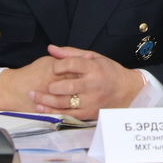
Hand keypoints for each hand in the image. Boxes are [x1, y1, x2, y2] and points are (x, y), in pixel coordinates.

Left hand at [17, 45, 142, 116]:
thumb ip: (71, 53)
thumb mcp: (94, 57)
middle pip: (66, 87)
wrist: (128, 91)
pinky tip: (42, 108)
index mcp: (94, 68)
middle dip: (50, 86)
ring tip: (34, 96)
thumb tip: (51, 49)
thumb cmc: (109, 72)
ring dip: (46, 100)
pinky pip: (68, 114)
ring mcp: (91, 101)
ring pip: (64, 103)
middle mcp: (93, 85)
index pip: (71, 65)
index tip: (53, 68)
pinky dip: (53, 112)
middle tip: (40, 85)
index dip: (58, 66)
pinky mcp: (89, 113)